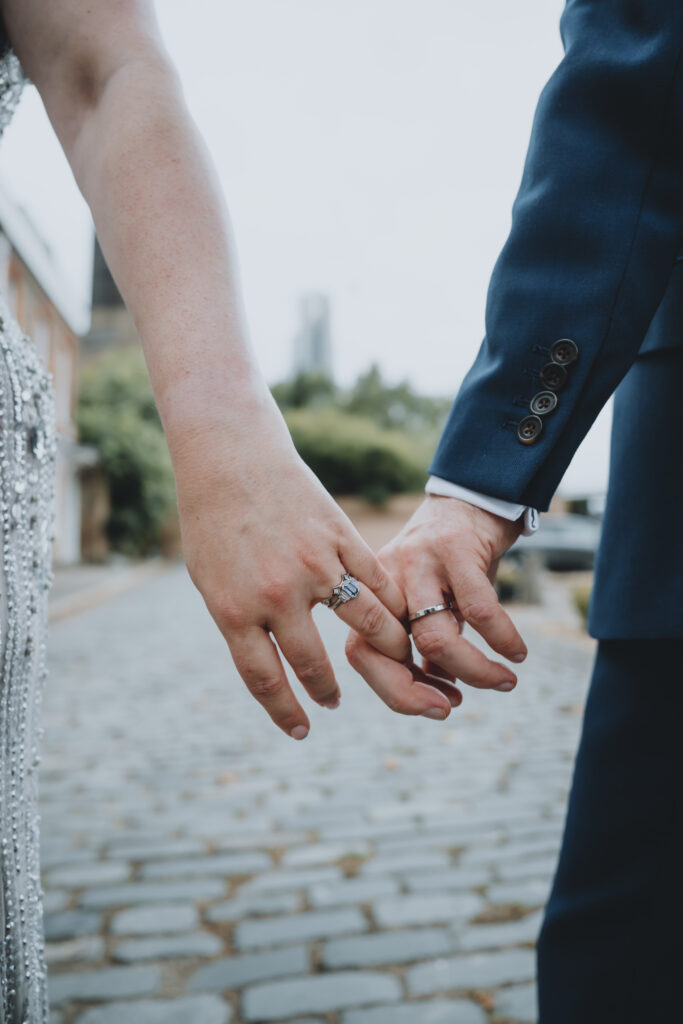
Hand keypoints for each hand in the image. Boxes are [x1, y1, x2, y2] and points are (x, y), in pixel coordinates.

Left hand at [171, 403, 453, 737]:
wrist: (231, 457)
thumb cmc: (212, 520)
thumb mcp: (210, 579)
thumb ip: (240, 621)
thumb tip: (269, 662)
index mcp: (234, 609)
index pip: (265, 679)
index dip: (286, 712)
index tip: (301, 731)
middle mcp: (277, 594)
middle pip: (314, 663)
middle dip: (326, 690)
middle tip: (334, 701)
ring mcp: (314, 564)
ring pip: (368, 624)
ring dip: (385, 651)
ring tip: (391, 660)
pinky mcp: (341, 537)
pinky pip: (377, 581)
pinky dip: (393, 605)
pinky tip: (398, 617)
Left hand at [345, 495, 526, 702]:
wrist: (473, 496)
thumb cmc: (452, 560)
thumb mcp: (433, 601)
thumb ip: (428, 645)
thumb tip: (440, 693)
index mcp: (373, 595)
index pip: (360, 653)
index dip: (393, 690)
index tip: (434, 708)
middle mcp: (386, 579)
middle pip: (385, 649)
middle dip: (414, 692)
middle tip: (451, 708)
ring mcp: (418, 562)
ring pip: (433, 636)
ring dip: (472, 671)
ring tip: (504, 682)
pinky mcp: (455, 548)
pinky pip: (479, 610)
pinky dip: (502, 640)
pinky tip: (517, 653)